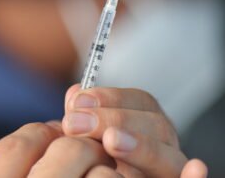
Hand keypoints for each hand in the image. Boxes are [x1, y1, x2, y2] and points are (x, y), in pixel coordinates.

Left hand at [0, 85, 207, 177]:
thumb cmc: (68, 167)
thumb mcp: (80, 138)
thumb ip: (82, 118)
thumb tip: (75, 94)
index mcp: (134, 130)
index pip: (139, 103)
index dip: (112, 97)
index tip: (77, 100)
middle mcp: (155, 151)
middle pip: (156, 123)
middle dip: (117, 118)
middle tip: (80, 123)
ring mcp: (159, 172)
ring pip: (170, 153)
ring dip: (143, 144)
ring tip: (112, 143)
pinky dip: (190, 177)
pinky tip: (194, 169)